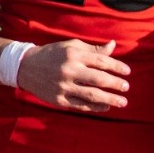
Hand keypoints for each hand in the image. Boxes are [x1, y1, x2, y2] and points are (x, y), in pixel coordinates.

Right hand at [15, 39, 129, 113]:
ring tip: (123, 102)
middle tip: (127, 87)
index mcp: (73, 54)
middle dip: (116, 84)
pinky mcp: (58, 100)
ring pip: (91, 95)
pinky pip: (80, 105)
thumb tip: (113, 45)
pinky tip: (106, 106)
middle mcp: (69, 70)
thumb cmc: (53, 54)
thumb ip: (93, 49)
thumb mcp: (71, 46)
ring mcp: (63, 86)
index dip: (117, 67)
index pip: (101, 61)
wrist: (26, 67)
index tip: (127, 72)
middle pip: (98, 79)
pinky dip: (95, 107)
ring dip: (110, 99)